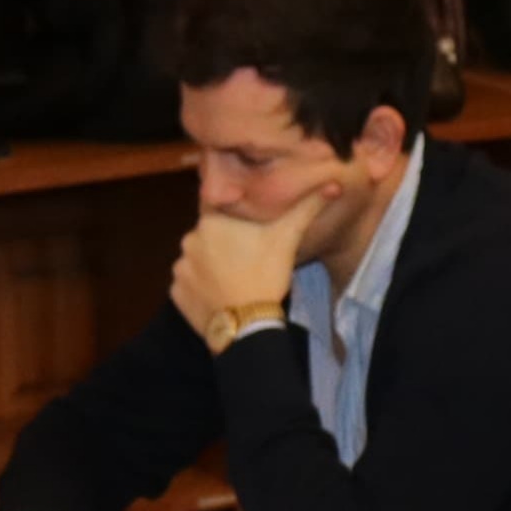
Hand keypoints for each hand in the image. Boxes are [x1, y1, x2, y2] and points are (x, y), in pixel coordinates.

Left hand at [170, 197, 319, 341]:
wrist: (247, 325)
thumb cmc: (266, 275)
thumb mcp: (287, 238)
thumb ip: (306, 208)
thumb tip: (334, 185)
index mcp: (211, 221)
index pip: (220, 211)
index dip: (235, 222)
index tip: (248, 237)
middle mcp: (188, 239)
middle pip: (208, 237)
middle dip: (224, 245)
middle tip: (246, 261)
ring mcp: (180, 268)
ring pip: (197, 261)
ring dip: (211, 267)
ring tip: (235, 280)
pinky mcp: (176, 293)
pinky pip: (188, 285)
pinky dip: (201, 289)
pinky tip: (220, 296)